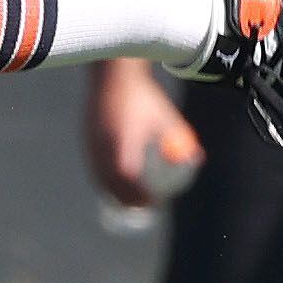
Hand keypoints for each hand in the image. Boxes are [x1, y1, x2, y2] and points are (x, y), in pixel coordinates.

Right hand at [86, 61, 202, 208]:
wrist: (112, 76)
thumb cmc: (143, 97)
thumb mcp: (165, 118)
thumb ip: (179, 140)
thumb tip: (196, 159)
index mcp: (123, 147)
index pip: (131, 183)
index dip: (141, 196)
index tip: (154, 203)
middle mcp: (103, 151)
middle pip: (113, 187)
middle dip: (127, 200)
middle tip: (143, 206)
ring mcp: (91, 148)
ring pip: (101, 179)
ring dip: (114, 191)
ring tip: (129, 197)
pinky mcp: (86, 142)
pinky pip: (96, 168)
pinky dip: (106, 178)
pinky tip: (115, 178)